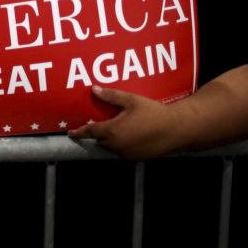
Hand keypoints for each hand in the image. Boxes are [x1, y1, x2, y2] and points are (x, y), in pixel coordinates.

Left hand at [68, 85, 182, 160]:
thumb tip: (93, 89)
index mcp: (112, 131)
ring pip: (110, 147)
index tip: (71, 133)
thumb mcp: (131, 100)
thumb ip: (111, 96)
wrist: (176, 130)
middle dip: (98, 133)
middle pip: (100, 139)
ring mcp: (126, 154)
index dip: (79, 132)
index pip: (90, 132)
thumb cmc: (153, 112)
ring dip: (109, 139)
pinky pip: (122, 152)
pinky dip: (120, 145)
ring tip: (115, 128)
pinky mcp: (136, 158)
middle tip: (100, 123)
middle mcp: (116, 145)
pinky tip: (128, 135)